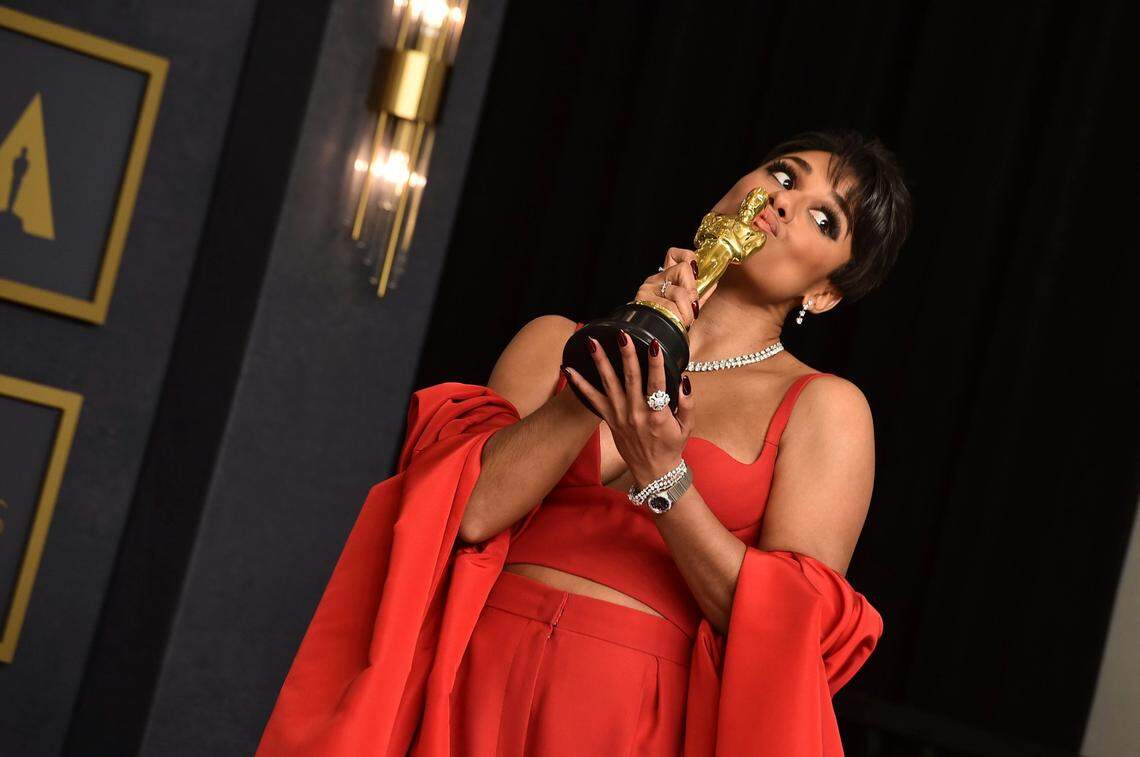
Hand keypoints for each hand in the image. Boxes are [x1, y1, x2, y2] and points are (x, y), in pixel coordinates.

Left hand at [562, 326, 694, 489]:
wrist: (654, 471)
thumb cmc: (672, 445)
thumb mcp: (688, 426)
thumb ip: (687, 402)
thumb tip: (683, 377)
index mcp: (658, 414)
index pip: (657, 383)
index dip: (656, 363)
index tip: (654, 344)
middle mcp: (636, 413)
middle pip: (630, 379)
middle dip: (626, 355)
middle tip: (622, 335)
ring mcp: (620, 416)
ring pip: (609, 384)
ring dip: (600, 362)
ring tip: (592, 343)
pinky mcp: (609, 419)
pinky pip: (591, 400)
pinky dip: (579, 385)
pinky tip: (568, 370)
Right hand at [636, 247, 719, 328]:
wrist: (652, 340)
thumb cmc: (669, 324)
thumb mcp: (687, 306)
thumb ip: (699, 293)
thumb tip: (714, 282)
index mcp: (663, 278)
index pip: (674, 254)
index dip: (688, 258)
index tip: (696, 273)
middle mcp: (654, 281)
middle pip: (684, 269)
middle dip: (693, 290)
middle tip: (690, 305)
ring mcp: (647, 291)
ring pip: (680, 292)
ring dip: (687, 310)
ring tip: (682, 319)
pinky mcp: (645, 303)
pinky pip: (671, 307)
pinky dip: (680, 317)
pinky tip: (676, 322)